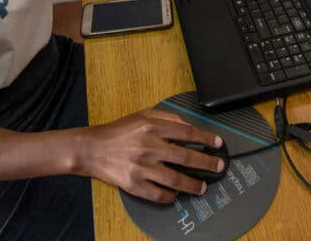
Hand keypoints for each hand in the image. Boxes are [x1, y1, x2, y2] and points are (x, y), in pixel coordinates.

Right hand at [75, 109, 225, 202]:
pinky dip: (170, 195)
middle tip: (219, 167)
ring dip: (193, 185)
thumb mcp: (143, 114)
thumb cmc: (119, 131)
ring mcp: (141, 167)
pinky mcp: (133, 184)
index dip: (206, 139)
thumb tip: (188, 126)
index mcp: (152, 127)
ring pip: (175, 179)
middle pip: (185, 157)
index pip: (187, 133)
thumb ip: (167, 117)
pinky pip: (157, 194)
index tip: (218, 144)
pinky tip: (176, 193)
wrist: (91, 148)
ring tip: (203, 187)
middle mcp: (149, 146)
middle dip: (207, 164)